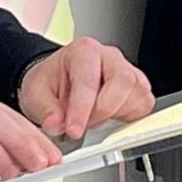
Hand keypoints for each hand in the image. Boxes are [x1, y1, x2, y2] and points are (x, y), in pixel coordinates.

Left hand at [18, 37, 154, 139]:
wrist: (57, 81)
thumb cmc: (50, 82)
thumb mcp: (36, 94)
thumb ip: (46, 110)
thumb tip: (56, 125)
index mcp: (83, 51)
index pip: (89, 79)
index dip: (82, 109)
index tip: (74, 129)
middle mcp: (109, 57)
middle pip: (123, 81)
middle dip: (104, 110)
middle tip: (86, 125)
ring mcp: (126, 70)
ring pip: (138, 93)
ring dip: (118, 114)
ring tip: (94, 120)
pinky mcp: (136, 87)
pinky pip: (145, 103)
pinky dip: (131, 117)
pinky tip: (111, 119)